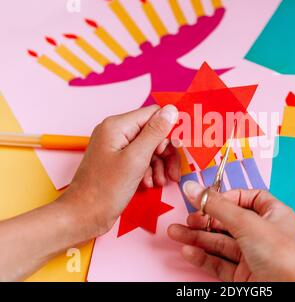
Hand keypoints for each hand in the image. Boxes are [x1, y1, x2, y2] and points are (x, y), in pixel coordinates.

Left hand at [59, 104, 179, 238]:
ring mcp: (116, 147)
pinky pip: (141, 159)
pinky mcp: (118, 162)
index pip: (154, 114)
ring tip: (162, 181)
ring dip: (160, 164)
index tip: (178, 148)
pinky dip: (150, 170)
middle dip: (166, 152)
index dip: (169, 130)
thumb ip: (155, 133)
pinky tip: (150, 184)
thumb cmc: (105, 190)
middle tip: (172, 172)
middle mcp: (116, 132)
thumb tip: (171, 110)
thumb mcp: (136, 159)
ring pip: (150, 147)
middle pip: (153, 132)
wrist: (83, 216)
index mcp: (117, 126)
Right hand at [168, 181, 294, 281]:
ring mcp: (253, 256)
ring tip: (175, 233)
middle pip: (228, 221)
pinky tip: (188, 251)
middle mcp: (263, 234)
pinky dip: (203, 257)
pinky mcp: (243, 275)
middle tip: (188, 218)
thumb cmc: (282, 258)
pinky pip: (219, 263)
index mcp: (273, 215)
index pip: (248, 198)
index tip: (207, 198)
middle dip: (205, 219)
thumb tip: (194, 189)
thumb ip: (217, 206)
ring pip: (220, 243)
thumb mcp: (247, 223)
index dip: (227, 196)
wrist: (288, 294)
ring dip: (197, 237)